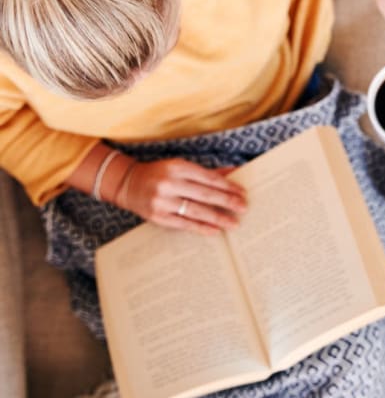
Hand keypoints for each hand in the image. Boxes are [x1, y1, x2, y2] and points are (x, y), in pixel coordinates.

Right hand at [117, 158, 247, 234]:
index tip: (242, 192)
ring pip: (196, 211)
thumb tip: (233, 172)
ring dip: (218, 217)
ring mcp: (162, 201)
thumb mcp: (181, 167)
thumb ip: (206, 172)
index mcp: (177, 167)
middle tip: (243, 208)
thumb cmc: (160, 174)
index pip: (208, 178)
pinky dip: (201, 228)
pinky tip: (215, 230)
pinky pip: (184, 224)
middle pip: (204, 194)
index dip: (227, 186)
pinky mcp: (158, 217)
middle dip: (227, 201)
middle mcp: (169, 183)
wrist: (128, 184)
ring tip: (233, 223)